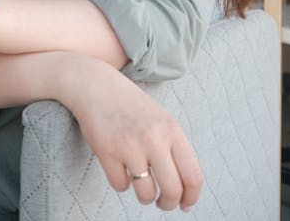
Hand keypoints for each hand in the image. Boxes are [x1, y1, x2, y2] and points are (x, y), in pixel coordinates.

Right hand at [60, 56, 202, 211]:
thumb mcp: (161, 119)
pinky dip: (121, 182)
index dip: (191, 197)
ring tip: (140, 184)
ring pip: (146, 194)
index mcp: (172, 130)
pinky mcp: (107, 152)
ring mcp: (129, 145)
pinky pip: (120, 185)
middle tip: (162, 203)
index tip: (185, 204)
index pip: (193, 175)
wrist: (96, 85)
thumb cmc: (130, 105)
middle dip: (168, 204)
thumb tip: (185, 187)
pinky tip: (119, 167)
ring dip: (145, 196)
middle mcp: (154, 138)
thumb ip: (174, 147)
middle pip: (172, 190)